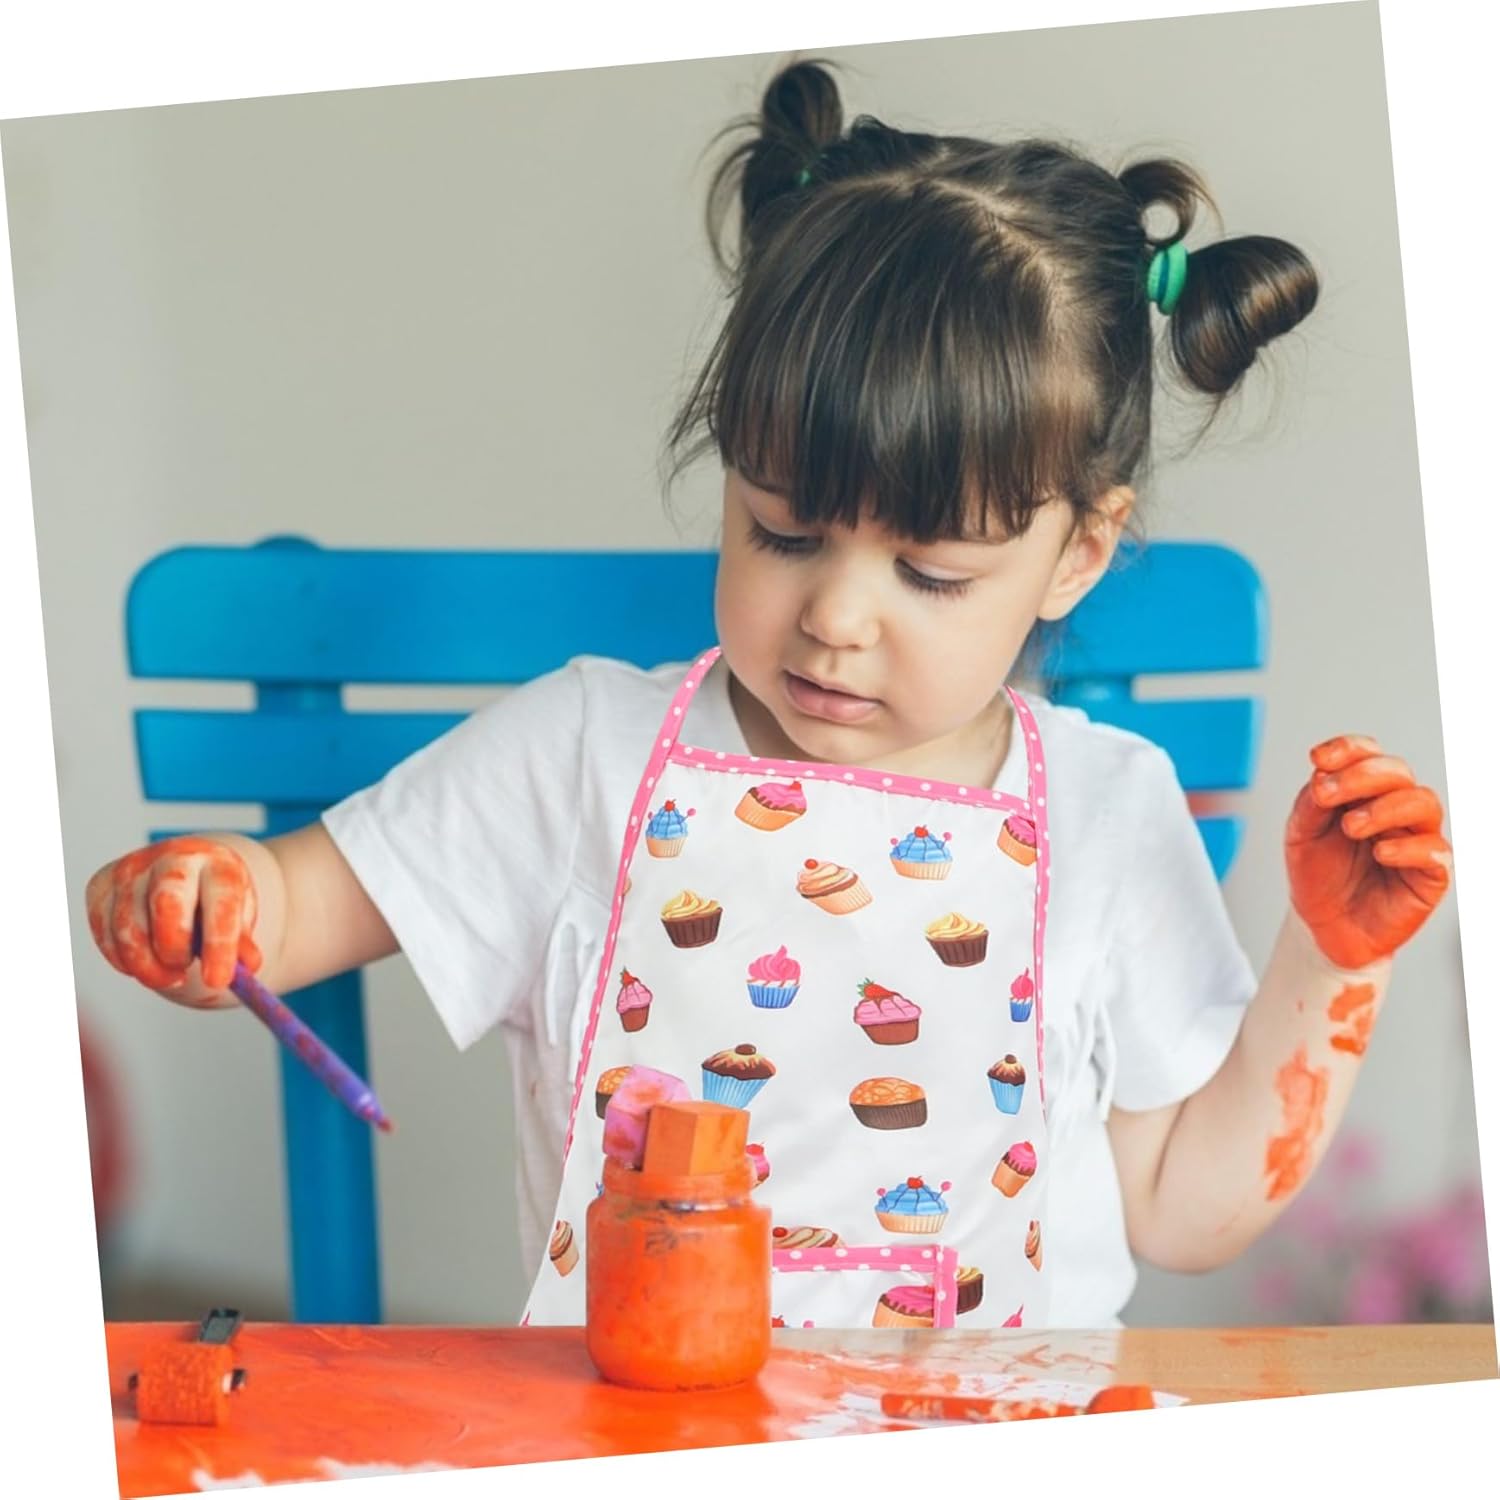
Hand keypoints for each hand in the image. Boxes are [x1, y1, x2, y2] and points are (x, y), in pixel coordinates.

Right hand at [85, 836, 261, 1000]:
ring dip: (147, 965)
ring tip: (171, 976)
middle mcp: (172, 858)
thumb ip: (242, 944)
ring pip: (127, 926)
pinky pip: (104, 934)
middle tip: (183, 972)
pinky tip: (147, 965)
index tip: (218, 981)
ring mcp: (132, 870)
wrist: (186, 873)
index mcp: (217, 863)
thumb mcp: (239, 918)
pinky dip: (124, 961)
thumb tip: (245, 969)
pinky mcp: (101, 886)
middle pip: (166, 903)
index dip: (219, 944)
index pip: (221, 901)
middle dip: (173, 948)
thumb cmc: (214, 901)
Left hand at [1285, 735, 1451, 969]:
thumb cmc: (1317, 875)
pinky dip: (1407, 847)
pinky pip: (1434, 851)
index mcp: (1364, 791)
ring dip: (1385, 807)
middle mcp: (1396, 808)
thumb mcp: (1301, 835)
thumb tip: (1323, 774)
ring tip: (1351, 826)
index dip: (1348, 749)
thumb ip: (1311, 803)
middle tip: (1326, 794)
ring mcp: (1417, 838)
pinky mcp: (1431, 874)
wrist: (1323, 927)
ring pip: (1424, 803)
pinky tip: (1379, 853)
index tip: (1317, 758)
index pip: (1368, 754)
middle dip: (1361, 776)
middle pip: (1397, 772)